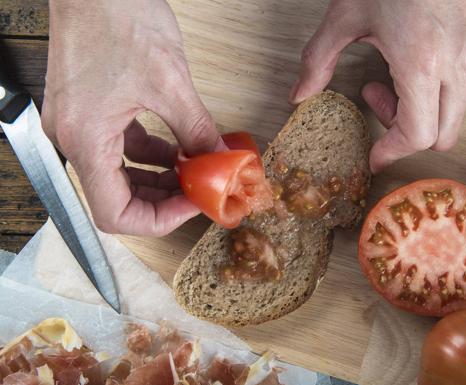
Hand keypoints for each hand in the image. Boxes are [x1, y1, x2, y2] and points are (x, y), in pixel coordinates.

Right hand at [43, 0, 223, 235]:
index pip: (115, 213)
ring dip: (159, 177)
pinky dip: (151, 153)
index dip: (159, 219)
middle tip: (201, 191)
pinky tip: (179, 147)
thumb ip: (196, 129)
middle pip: (117, 197)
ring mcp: (79, 124)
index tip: (194, 204)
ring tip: (196, 171)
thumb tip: (220, 159)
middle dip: (164, 199)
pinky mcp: (89, 110)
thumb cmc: (116, 17)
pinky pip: (120, 147)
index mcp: (86, 139)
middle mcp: (73, 138)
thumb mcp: (170, 82)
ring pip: (120, 174)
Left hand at [290, 0, 465, 171]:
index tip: (376, 156)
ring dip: (427, 99)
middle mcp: (461, 61)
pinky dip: (451, 69)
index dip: (393, 152)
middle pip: (444, 133)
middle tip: (381, 102)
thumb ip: (318, 61)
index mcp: (421, 63)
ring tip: (401, 64)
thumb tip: (299, 94)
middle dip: (409, 132)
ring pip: (458, 102)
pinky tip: (431, 43)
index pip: (417, 136)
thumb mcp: (345, 16)